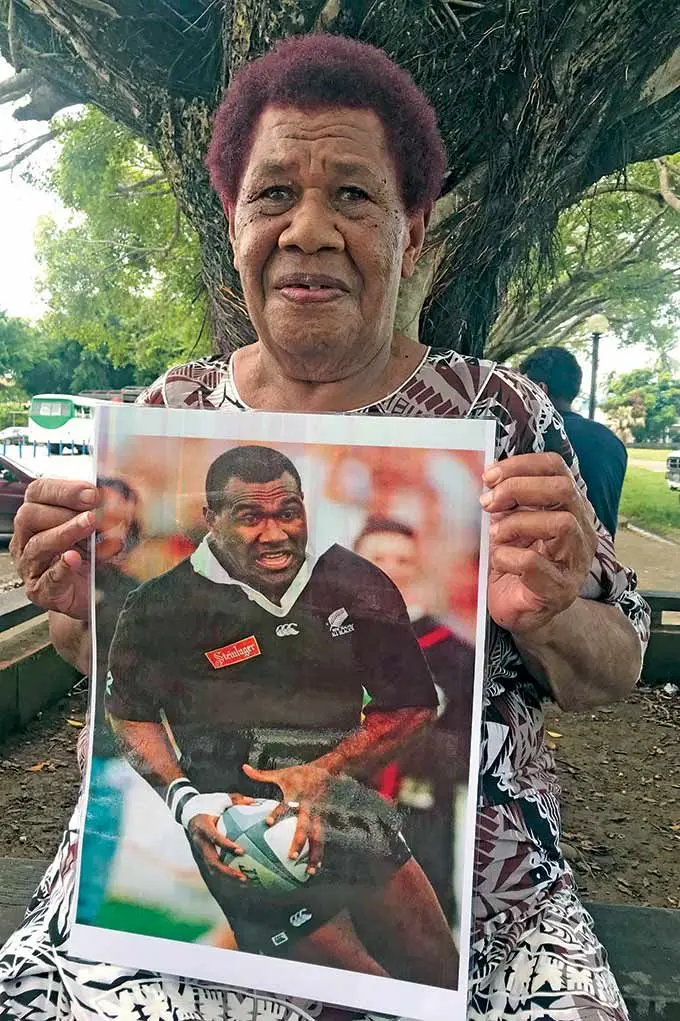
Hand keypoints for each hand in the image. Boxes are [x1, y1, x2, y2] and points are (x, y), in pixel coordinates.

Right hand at [10, 479, 96, 619]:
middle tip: (93, 513)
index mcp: (37, 517)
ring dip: (66, 532)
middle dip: (65, 510)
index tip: (91, 492)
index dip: (63, 489)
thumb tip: (113, 496)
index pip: (38, 492)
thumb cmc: (88, 558)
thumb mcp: (94, 528)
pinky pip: (48, 577)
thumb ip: (98, 512)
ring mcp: (31, 566)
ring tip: (89, 526)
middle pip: (30, 515)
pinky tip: (75, 558)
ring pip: (38, 544)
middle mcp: (27, 539)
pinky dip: (63, 566)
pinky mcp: (41, 590)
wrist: (90, 595)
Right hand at [186, 793, 254, 883]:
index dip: (227, 846)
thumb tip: (253, 801)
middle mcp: (200, 841)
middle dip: (227, 871)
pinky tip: (239, 877)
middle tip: (243, 876)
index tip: (241, 851)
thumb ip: (236, 800)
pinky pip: (213, 867)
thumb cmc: (207, 804)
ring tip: (244, 881)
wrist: (187, 811)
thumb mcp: (220, 799)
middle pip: (212, 861)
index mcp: (203, 826)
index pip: (215, 838)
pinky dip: (225, 874)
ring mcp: (200, 850)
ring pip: (212, 868)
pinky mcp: (203, 854)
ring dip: (227, 876)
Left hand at [242, 762, 328, 873]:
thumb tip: (244, 767)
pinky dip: (319, 853)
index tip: (267, 824)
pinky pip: (321, 839)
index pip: (285, 805)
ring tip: (309, 872)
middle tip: (290, 857)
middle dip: (298, 841)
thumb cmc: (300, 773)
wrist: (327, 771)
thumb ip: (261, 775)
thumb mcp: (282, 773)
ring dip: (313, 854)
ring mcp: (317, 815)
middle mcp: (307, 807)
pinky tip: (315, 868)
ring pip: (317, 837)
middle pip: (304, 826)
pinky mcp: (323, 820)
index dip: (277, 814)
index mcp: (295, 795)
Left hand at [481, 453, 597, 634]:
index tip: (490, 475)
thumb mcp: (511, 525)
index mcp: (570, 509)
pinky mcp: (560, 589)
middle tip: (488, 502)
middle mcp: (581, 531)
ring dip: (518, 523)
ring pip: (562, 523)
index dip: (522, 464)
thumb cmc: (515, 566)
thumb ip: (508, 502)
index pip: (557, 468)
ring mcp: (575, 562)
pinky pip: (534, 563)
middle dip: (519, 488)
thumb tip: (488, 479)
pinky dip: (507, 557)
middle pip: (564, 490)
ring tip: (495, 535)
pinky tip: (499, 562)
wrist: (523, 615)